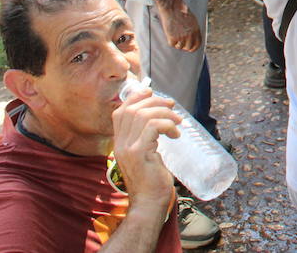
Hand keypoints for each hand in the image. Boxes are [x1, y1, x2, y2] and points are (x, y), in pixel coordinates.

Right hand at [111, 84, 178, 211]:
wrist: (149, 203)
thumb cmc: (152, 180)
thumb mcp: (146, 154)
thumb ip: (147, 139)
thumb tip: (162, 119)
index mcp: (119, 143)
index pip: (120, 112)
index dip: (136, 98)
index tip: (152, 93)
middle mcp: (119, 144)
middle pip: (132, 109)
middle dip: (155, 102)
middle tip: (172, 107)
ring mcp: (128, 149)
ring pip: (143, 115)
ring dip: (165, 114)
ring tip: (178, 123)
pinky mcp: (139, 153)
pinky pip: (153, 126)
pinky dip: (168, 125)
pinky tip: (176, 135)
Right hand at [158, 4, 202, 51]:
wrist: (172, 7)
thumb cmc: (180, 11)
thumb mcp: (191, 20)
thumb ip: (193, 29)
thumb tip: (191, 39)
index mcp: (196, 30)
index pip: (198, 44)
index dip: (194, 48)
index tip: (189, 49)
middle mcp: (190, 34)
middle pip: (189, 47)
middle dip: (184, 47)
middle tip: (180, 44)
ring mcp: (182, 37)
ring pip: (180, 47)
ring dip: (177, 43)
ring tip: (174, 34)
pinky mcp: (173, 37)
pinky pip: (172, 44)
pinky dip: (170, 40)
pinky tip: (170, 33)